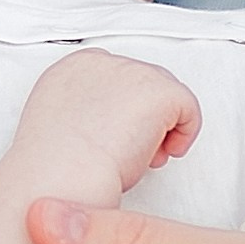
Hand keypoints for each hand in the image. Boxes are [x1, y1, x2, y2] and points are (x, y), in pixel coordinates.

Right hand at [21, 50, 201, 197]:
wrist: (60, 180)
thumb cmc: (56, 170)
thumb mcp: (61, 131)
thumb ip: (87, 116)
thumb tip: (111, 128)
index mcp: (72, 70)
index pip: (114, 78)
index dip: (122, 111)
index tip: (117, 138)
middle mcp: (102, 63)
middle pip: (143, 84)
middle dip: (143, 120)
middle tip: (130, 153)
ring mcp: (133, 73)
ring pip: (165, 96)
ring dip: (159, 129)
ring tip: (139, 158)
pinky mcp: (159, 92)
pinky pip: (188, 109)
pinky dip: (182, 136)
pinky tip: (156, 157)